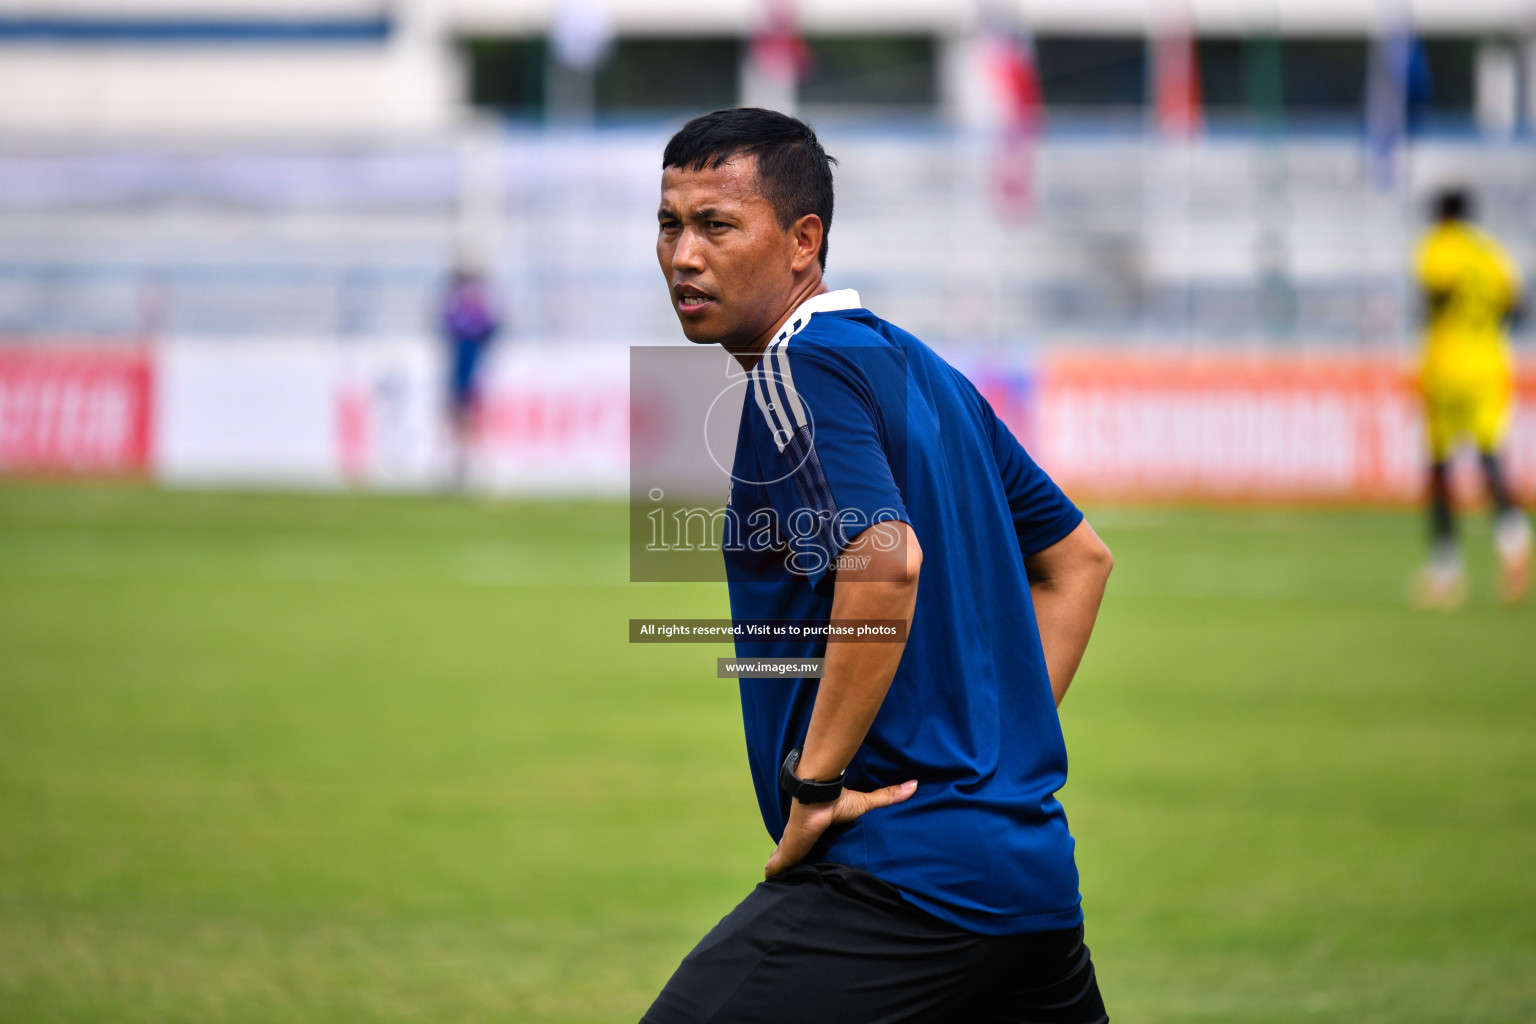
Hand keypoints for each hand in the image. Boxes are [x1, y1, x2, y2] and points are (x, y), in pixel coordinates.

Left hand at [764, 779, 916, 878]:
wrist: (815, 795)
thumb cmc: (836, 800)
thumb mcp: (865, 803)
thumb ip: (887, 796)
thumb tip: (914, 785)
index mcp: (816, 828)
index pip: (811, 839)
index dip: (807, 845)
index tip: (807, 852)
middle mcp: (802, 836)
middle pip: (794, 851)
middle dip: (792, 859)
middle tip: (793, 874)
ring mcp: (791, 845)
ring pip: (783, 860)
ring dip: (782, 869)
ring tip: (780, 885)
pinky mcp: (786, 851)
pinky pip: (775, 866)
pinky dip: (772, 874)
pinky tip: (768, 882)